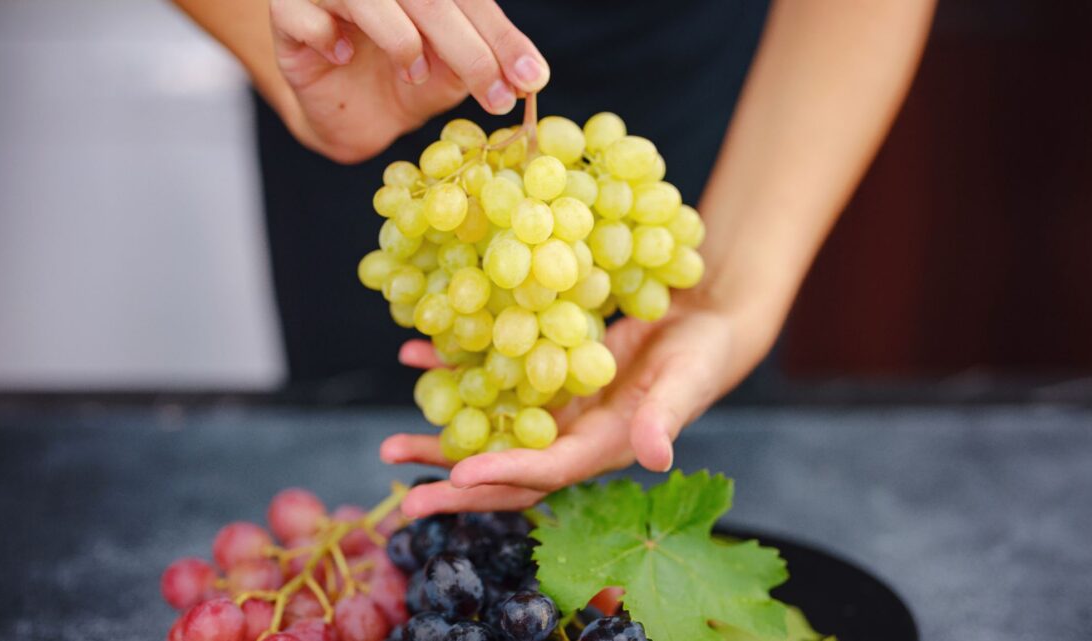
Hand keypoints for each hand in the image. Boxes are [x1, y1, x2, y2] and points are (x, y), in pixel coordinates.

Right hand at [267, 0, 549, 162]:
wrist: (351, 115)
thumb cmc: (404, 79)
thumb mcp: (453, 73)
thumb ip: (484, 63)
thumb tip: (528, 76)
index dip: (501, 39)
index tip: (531, 80)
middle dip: (470, 50)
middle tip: (497, 95)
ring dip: (401, 37)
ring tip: (415, 71)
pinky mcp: (287, 11)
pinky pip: (304, 16)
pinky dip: (325, 35)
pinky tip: (339, 54)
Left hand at [380, 290, 752, 516]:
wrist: (699, 324)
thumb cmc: (701, 356)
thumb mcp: (688, 380)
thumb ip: (667, 417)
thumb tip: (656, 457)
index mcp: (602, 447)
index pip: (547, 469)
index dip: (504, 473)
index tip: (458, 476)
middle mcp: (570, 437)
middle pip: (505, 468)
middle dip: (455, 483)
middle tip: (403, 494)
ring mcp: (554, 410)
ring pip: (490, 430)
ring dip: (441, 437)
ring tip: (390, 447)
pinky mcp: (545, 376)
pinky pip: (494, 380)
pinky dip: (455, 372)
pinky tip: (416, 357)